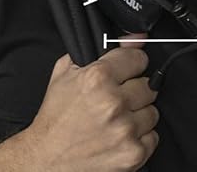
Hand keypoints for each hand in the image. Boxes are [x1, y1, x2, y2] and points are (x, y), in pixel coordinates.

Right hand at [24, 35, 158, 171]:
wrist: (44, 161)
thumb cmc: (55, 118)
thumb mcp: (68, 72)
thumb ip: (105, 48)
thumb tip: (136, 37)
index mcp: (98, 77)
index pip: (139, 58)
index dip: (131, 65)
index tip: (126, 72)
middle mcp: (113, 103)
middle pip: (149, 85)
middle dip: (134, 91)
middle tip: (116, 100)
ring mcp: (124, 130)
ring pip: (152, 111)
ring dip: (137, 115)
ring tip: (116, 120)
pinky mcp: (132, 153)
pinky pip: (153, 137)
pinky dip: (139, 138)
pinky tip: (119, 137)